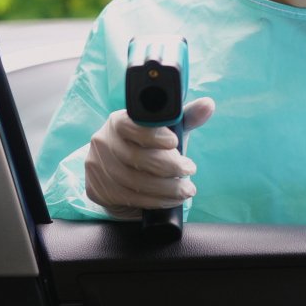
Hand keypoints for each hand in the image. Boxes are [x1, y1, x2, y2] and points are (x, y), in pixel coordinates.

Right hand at [85, 97, 214, 219]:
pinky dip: (155, 201)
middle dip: (169, 167)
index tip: (175, 142)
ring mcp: (98, 167)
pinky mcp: (98, 190)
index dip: (153, 135)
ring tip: (186, 189)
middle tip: (190, 170)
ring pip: (134, 181)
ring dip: (166, 189)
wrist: (117, 173)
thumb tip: (207, 104)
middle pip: (136, 157)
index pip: (131, 125)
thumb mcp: (167, 131)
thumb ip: (185, 117)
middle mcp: (103, 141)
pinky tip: (171, 199)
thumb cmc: (148, 147)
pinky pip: (129, 198)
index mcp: (119, 121)